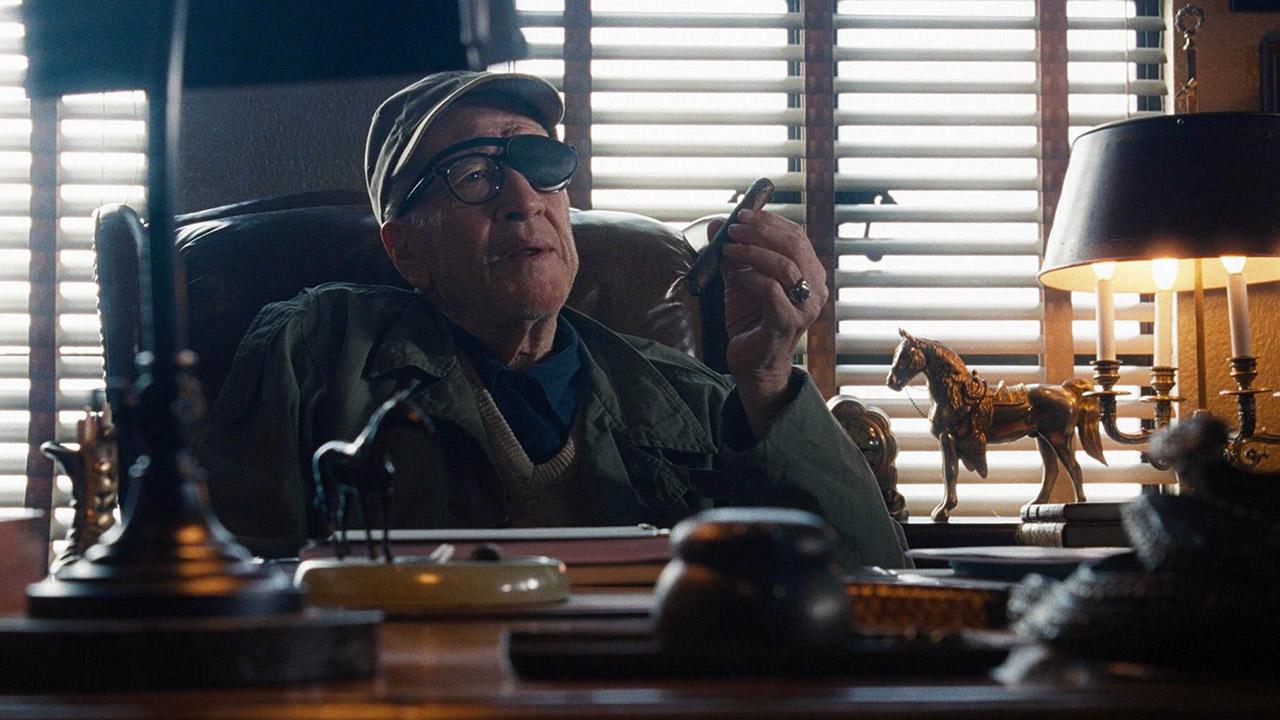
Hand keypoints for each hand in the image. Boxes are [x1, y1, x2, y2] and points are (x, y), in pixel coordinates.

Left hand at [711, 208, 827, 435]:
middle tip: (733, 229)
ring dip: (752, 252)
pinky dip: (750, 278)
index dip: (769, 221)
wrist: (754, 365)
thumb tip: (716, 223)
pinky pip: (771, 290)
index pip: (796, 236)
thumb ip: (732, 253)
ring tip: (728, 250)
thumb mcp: (739, 280)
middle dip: (760, 232)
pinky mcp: (788, 323)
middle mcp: (815, 289)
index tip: (742, 214)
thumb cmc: (751, 322)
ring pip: (785, 266)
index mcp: (810, 273)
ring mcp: (805, 308)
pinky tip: (734, 277)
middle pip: (794, 245)